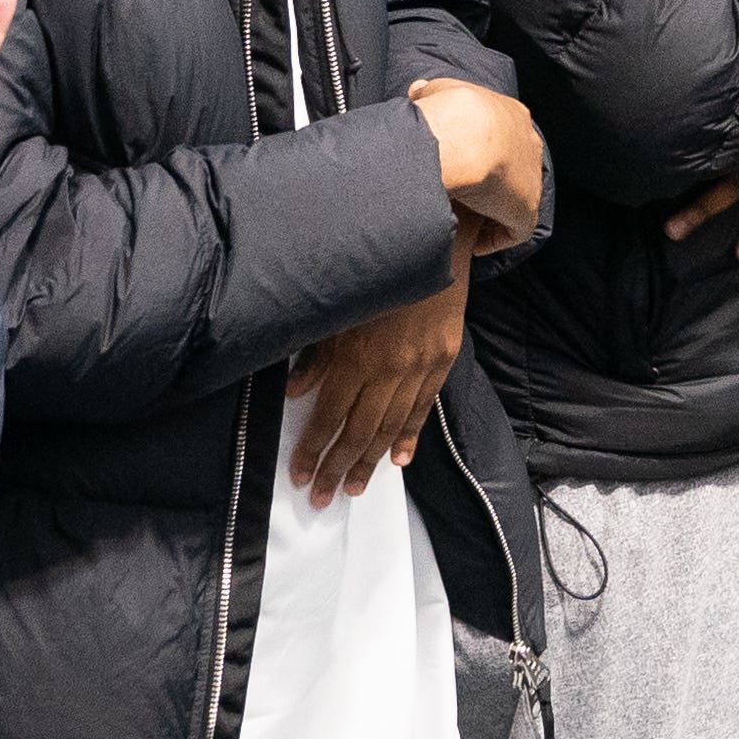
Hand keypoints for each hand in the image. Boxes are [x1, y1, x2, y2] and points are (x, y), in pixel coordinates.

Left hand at [289, 282, 466, 502]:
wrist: (436, 240)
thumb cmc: (378, 269)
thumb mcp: (339, 305)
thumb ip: (317, 351)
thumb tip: (295, 391)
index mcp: (358, 354)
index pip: (330, 414)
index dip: (313, 447)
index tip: (300, 474)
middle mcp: (390, 367)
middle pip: (359, 430)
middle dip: (337, 466)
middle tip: (322, 498)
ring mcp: (420, 367)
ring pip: (391, 426)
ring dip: (370, 462)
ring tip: (353, 488)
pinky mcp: (443, 360)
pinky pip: (423, 407)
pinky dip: (409, 436)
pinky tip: (398, 461)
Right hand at [409, 73, 548, 253]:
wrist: (461, 136)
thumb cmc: (448, 112)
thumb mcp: (438, 91)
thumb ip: (432, 92)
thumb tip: (419, 91)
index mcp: (512, 115)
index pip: (504, 137)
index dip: (484, 153)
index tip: (463, 165)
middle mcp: (529, 145)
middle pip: (515, 168)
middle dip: (492, 181)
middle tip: (465, 193)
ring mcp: (531, 179)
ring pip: (515, 199)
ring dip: (492, 211)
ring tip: (465, 220)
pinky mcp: (526, 210)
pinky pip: (513, 230)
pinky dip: (493, 238)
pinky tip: (473, 243)